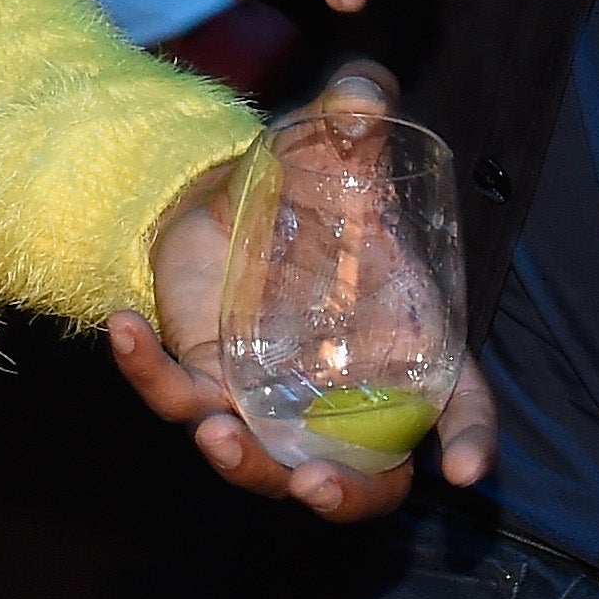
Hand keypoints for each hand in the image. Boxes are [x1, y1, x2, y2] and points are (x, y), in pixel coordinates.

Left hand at [108, 65, 497, 516]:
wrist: (229, 184)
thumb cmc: (311, 176)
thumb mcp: (340, 140)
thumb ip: (359, 112)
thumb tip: (359, 103)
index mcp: (406, 343)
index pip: (456, 402)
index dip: (471, 438)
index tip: (465, 468)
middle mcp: (346, 388)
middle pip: (365, 479)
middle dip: (344, 496)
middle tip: (314, 482)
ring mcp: (273, 397)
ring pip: (266, 464)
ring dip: (243, 467)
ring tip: (216, 437)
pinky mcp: (205, 380)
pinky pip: (174, 396)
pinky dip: (147, 375)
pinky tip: (126, 326)